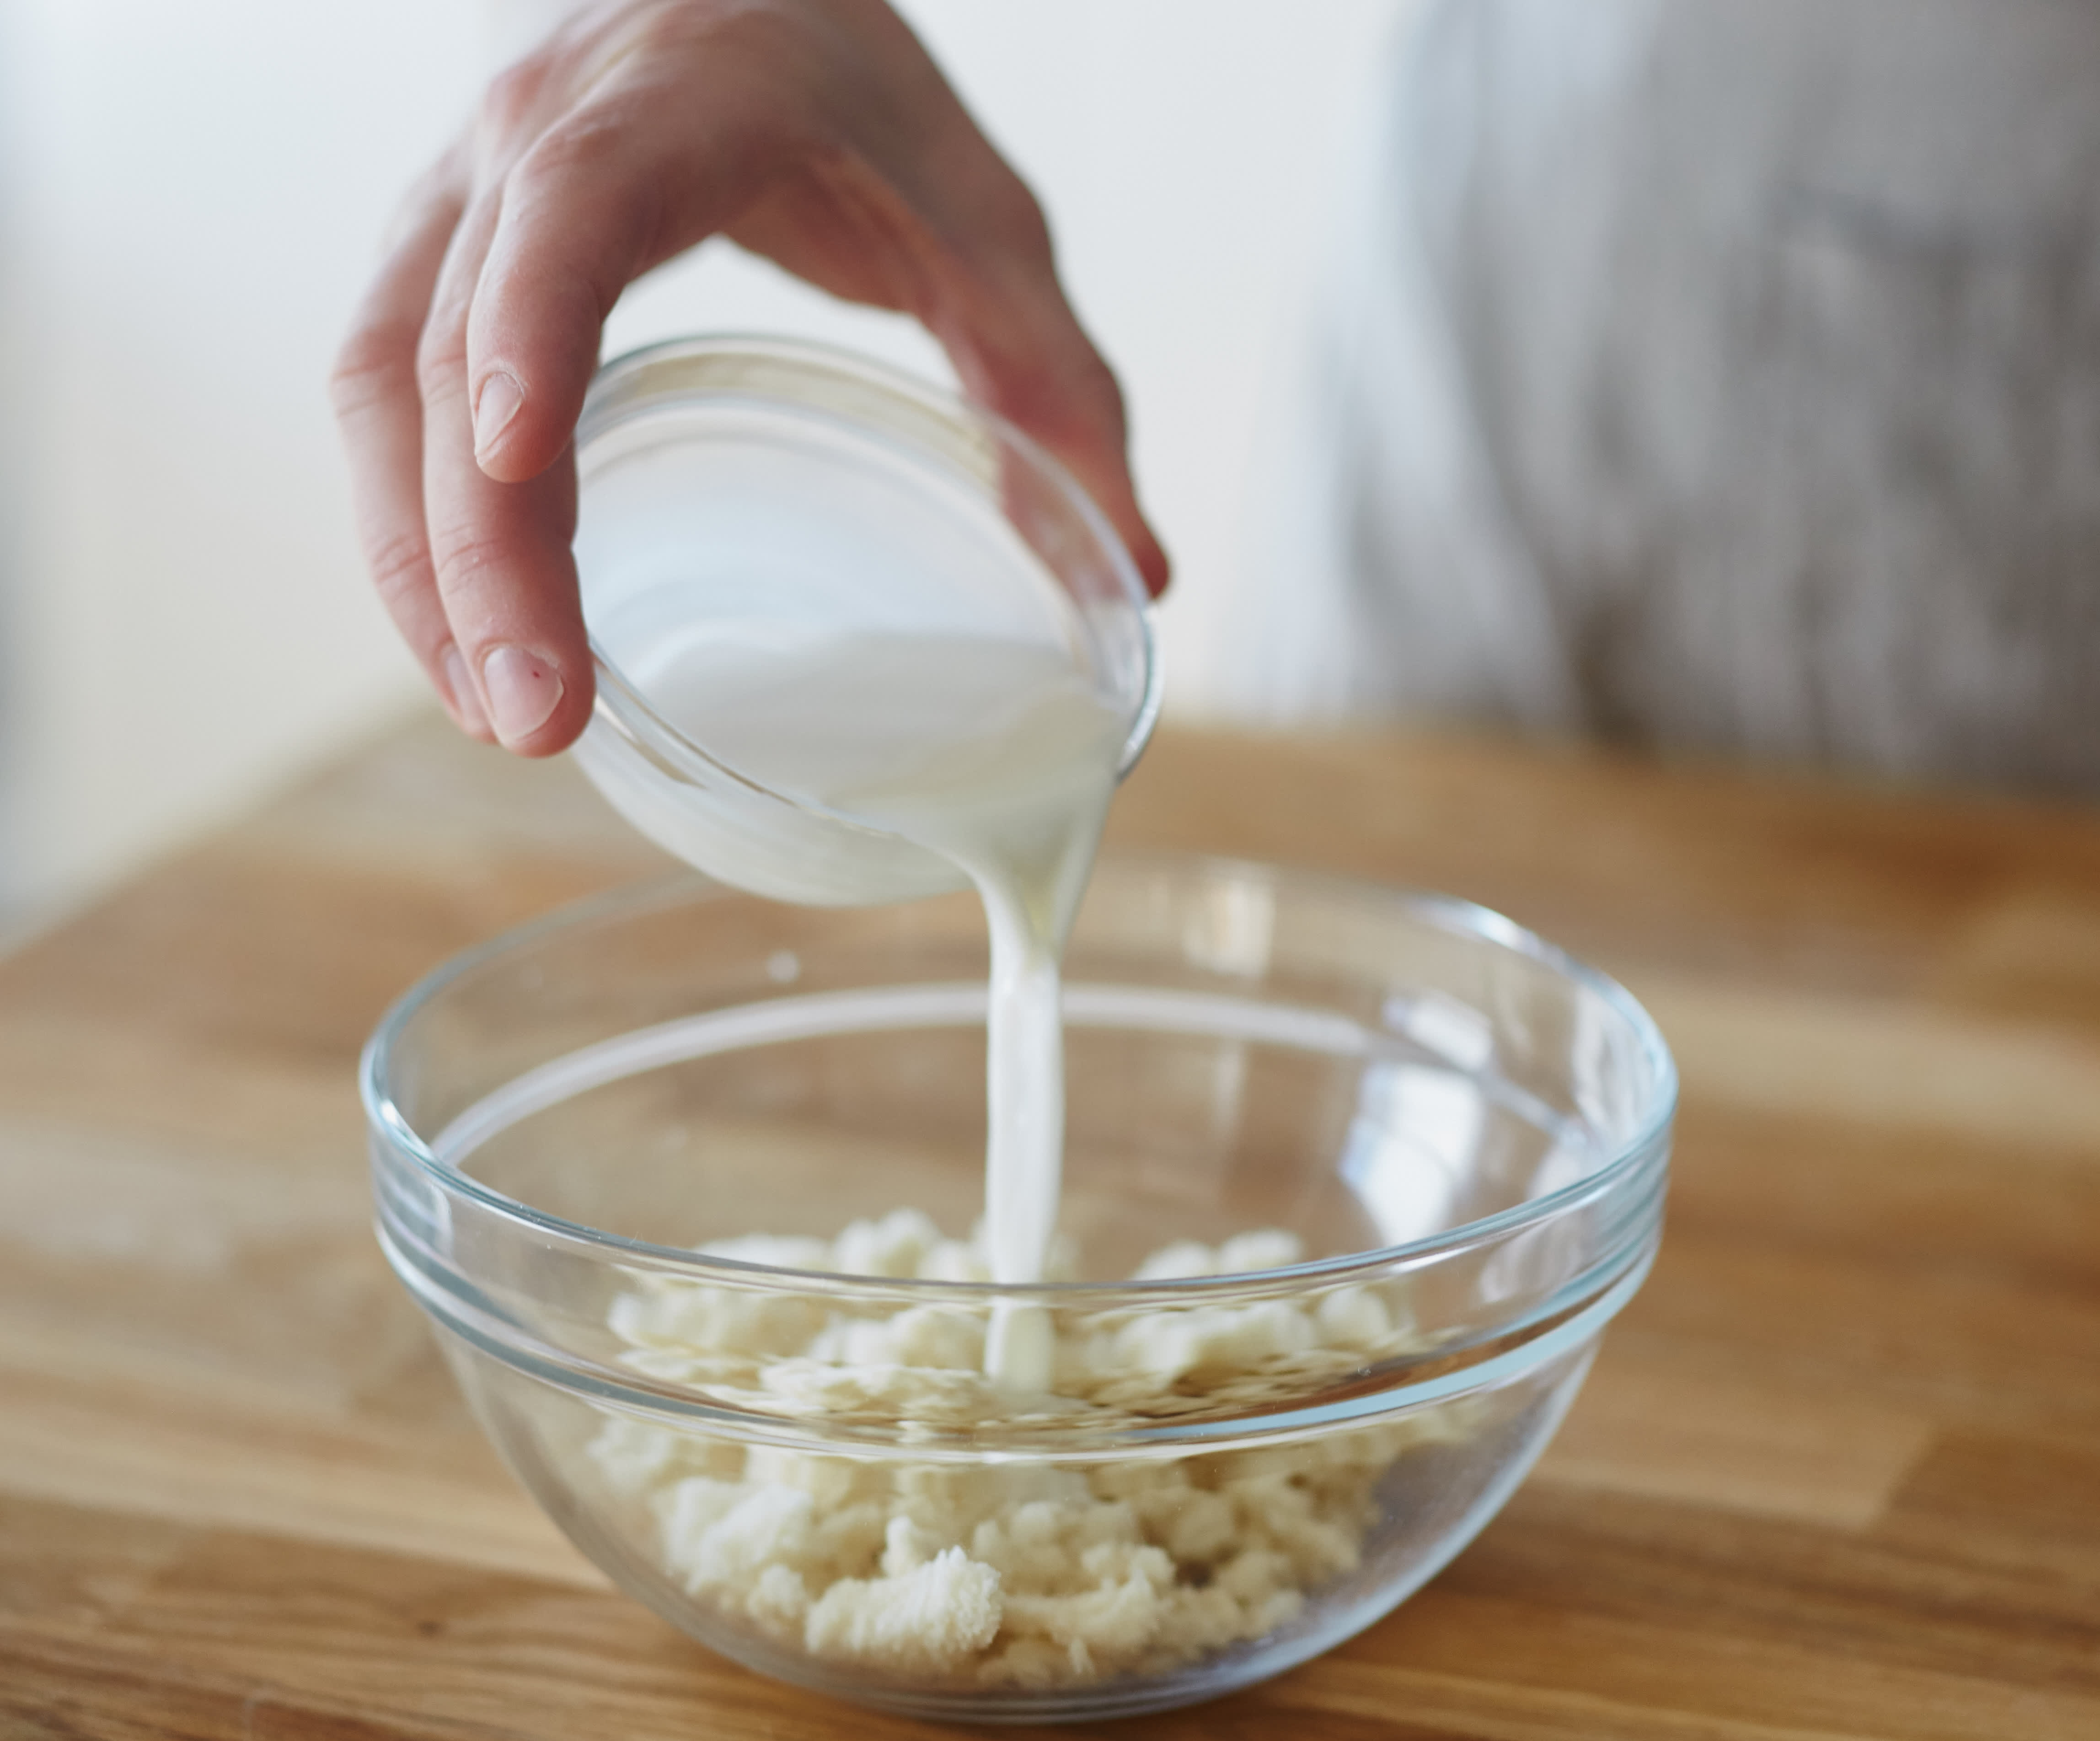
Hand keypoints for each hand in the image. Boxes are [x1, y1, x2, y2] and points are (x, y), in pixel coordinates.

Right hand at [330, 0, 1168, 755]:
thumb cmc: (855, 94)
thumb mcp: (984, 220)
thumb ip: (1056, 383)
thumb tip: (1143, 568)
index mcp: (670, 106)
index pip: (570, 212)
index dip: (534, 328)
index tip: (524, 461)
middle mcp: (530, 141)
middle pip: (452, 344)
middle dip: (479, 546)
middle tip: (537, 717)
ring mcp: (463, 196)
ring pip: (387, 382)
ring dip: (424, 562)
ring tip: (502, 712)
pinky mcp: (441, 255)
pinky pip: (389, 392)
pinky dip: (419, 525)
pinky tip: (477, 641)